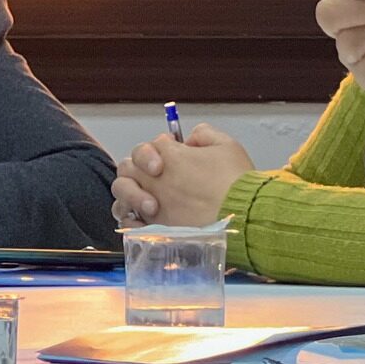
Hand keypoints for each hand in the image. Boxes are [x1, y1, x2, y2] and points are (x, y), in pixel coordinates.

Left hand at [111, 125, 254, 226]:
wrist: (242, 218)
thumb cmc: (236, 184)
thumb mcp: (227, 145)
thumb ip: (205, 134)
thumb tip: (191, 138)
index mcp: (169, 155)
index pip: (152, 144)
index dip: (162, 146)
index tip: (177, 152)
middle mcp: (154, 179)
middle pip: (129, 166)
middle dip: (140, 167)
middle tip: (157, 174)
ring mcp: (151, 205)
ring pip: (122, 192)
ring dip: (130, 192)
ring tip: (146, 198)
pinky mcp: (154, 229)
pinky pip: (128, 222)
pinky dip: (131, 218)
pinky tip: (143, 218)